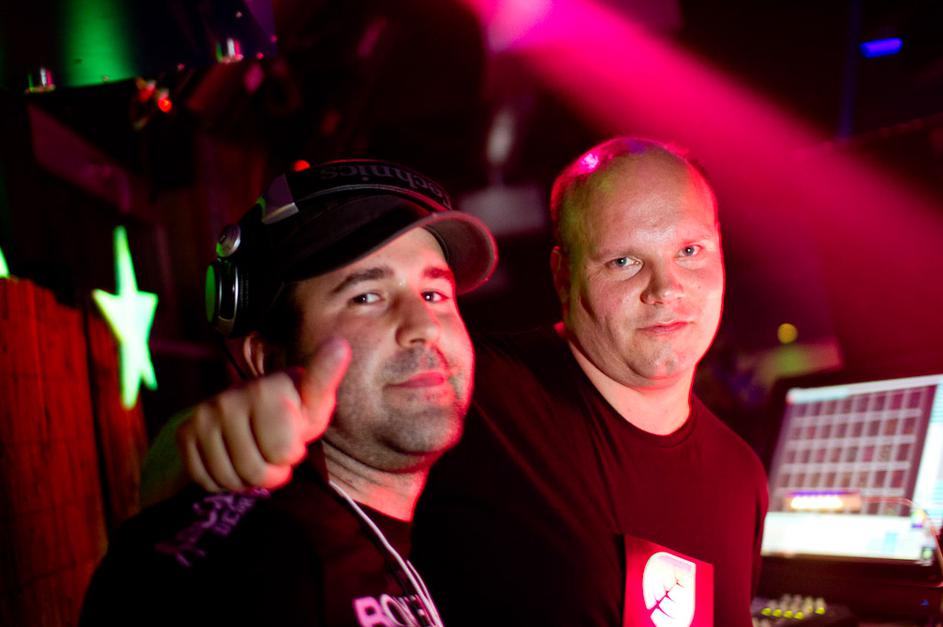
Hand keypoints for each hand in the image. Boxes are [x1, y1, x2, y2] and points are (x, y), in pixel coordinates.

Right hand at [176, 337, 350, 491]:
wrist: (248, 412)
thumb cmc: (292, 409)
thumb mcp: (314, 399)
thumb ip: (325, 376)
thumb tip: (340, 344)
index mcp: (265, 388)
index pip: (283, 452)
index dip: (292, 453)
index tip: (293, 434)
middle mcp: (228, 398)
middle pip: (256, 471)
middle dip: (272, 471)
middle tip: (273, 450)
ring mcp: (203, 416)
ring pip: (231, 479)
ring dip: (248, 479)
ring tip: (256, 456)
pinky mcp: (184, 434)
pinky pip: (207, 480)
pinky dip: (224, 481)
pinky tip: (234, 460)